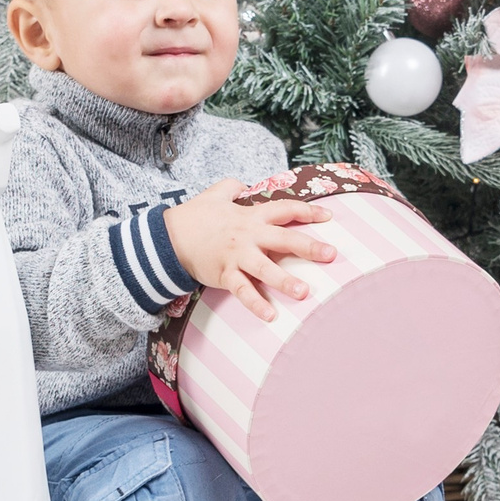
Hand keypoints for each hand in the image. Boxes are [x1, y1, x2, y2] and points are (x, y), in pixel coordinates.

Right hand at [161, 179, 336, 320]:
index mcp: (250, 215)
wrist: (167, 237)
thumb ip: (232, 187)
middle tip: (332, 255)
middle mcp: (248, 235)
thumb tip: (243, 185)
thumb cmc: (194, 216)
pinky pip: (242, 290)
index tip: (329, 216)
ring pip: (265, 269)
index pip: (285, 209)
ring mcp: (237, 256)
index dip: (308, 211)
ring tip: (305, 292)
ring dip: (286, 281)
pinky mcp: (224, 274)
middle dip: (309, 247)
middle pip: (284, 239)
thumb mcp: (215, 194)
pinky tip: (271, 316)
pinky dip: (256, 304)